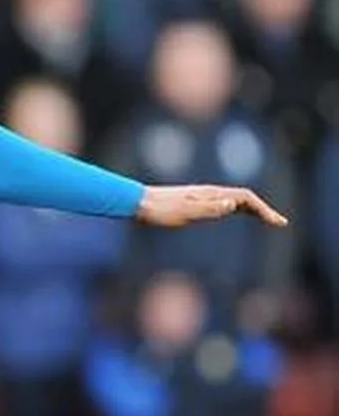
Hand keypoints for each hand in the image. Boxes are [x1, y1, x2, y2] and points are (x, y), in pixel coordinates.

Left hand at [135, 184, 287, 228]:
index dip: (263, 209)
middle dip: (263, 210)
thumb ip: (210, 208)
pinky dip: (235, 207)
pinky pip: (221, 203)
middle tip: (278, 223)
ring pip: (233, 199)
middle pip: (243, 197)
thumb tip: (234, 203)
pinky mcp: (192, 201)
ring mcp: (201, 196)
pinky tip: (234, 212)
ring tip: (265, 219)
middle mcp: (208, 192)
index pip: (245, 198)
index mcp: (210, 194)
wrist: (137, 203)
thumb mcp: (186, 212)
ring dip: (252, 208)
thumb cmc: (160, 210)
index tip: (277, 222)